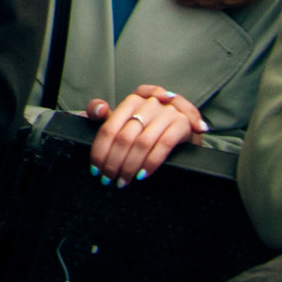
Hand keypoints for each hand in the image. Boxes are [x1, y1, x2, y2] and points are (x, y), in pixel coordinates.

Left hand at [85, 86, 203, 183]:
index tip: (95, 169)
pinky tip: (143, 174)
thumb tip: (98, 109)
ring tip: (123, 180)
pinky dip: (151, 162)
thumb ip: (106, 117)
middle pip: (124, 137)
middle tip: (108, 179)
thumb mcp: (127, 121)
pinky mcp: (182, 123)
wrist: (186, 130)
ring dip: (130, 166)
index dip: (100, 150)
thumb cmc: (152, 127)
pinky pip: (164, 145)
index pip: (109, 128)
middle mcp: (148, 103)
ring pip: (142, 143)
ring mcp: (166, 112)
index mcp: (131, 101)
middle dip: (114, 162)